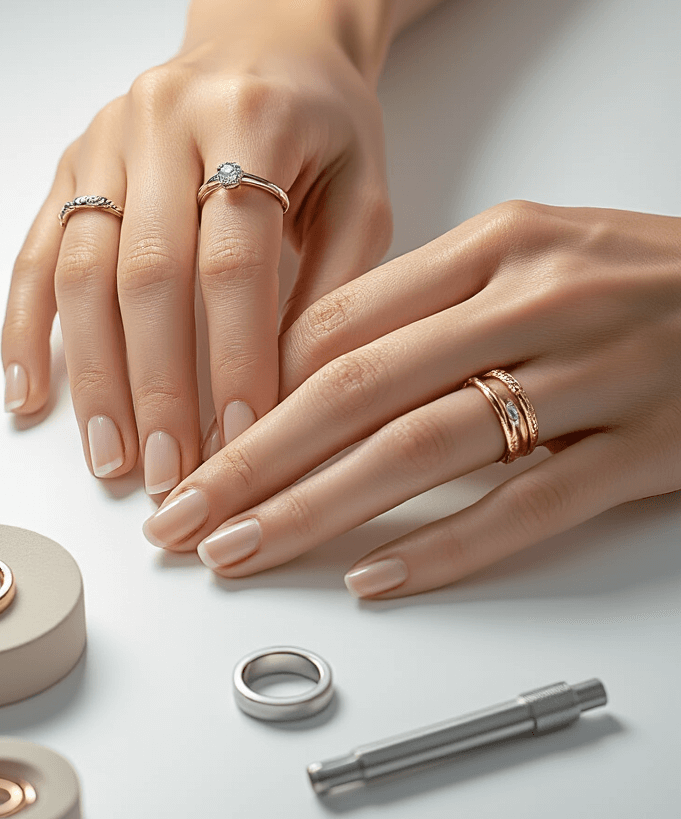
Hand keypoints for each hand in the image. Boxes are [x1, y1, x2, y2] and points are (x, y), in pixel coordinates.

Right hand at [1, 0, 390, 493]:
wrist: (269, 34)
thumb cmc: (326, 121)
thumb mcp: (365, 187)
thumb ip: (338, 282)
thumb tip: (293, 397)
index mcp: (252, 117)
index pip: (235, 260)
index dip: (237, 357)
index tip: (248, 439)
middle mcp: (165, 117)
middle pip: (150, 271)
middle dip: (160, 385)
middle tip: (174, 473)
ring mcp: (107, 136)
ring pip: (83, 268)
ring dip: (94, 374)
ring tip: (113, 459)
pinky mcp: (72, 158)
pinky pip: (38, 250)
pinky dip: (26, 327)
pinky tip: (32, 395)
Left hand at [142, 201, 680, 595]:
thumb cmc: (638, 273)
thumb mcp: (534, 248)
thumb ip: (432, 294)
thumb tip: (315, 359)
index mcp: (499, 241)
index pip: (347, 316)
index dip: (258, 385)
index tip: (202, 437)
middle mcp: (535, 300)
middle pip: (362, 387)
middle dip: (254, 458)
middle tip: (184, 515)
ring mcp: (590, 376)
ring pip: (425, 449)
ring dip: (320, 508)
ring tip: (246, 548)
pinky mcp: (641, 448)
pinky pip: (526, 505)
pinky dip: (445, 547)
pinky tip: (376, 577)